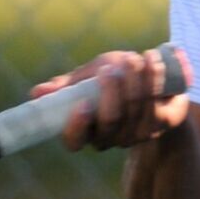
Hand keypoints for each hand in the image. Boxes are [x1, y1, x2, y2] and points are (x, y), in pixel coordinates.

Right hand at [31, 47, 190, 151]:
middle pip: (110, 121)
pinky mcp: (163, 124)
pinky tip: (153, 60)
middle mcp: (112, 137)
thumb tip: (36, 93)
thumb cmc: (116, 80)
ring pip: (135, 110)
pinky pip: (158, 104)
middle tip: (112, 69)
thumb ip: (66, 87)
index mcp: (87, 129)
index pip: (74, 140)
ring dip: (135, 80)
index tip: (82, 105)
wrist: (158, 84)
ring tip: (136, 58)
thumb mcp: (87, 80)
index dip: (76, 127)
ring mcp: (138, 133)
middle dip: (112, 92)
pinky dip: (155, 79)